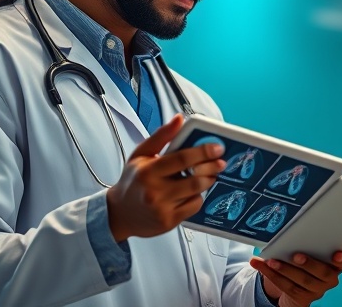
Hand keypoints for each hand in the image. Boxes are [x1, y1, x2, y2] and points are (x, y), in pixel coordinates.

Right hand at [106, 114, 225, 241]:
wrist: (120, 213)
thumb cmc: (133, 180)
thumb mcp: (141, 154)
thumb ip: (161, 136)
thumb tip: (179, 119)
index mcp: (148, 171)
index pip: (182, 159)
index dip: (203, 152)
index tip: (217, 148)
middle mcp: (154, 191)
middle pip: (194, 179)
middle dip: (212, 169)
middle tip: (221, 163)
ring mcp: (162, 209)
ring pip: (196, 193)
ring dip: (206, 182)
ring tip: (208, 175)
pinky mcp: (169, 222)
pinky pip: (193, 207)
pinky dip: (197, 198)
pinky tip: (193, 192)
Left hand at [250, 252, 341, 306]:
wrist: (296, 286)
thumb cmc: (304, 261)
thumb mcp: (309, 252)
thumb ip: (308, 244)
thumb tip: (287, 227)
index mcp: (335, 265)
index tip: (337, 254)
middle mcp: (329, 279)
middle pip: (323, 273)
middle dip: (309, 264)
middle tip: (296, 255)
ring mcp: (317, 290)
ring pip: (302, 281)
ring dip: (285, 269)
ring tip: (271, 261)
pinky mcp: (302, 298)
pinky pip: (287, 287)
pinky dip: (272, 275)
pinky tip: (262, 266)